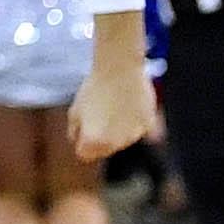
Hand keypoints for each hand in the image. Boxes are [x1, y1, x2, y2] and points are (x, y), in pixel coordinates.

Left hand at [73, 33, 158, 159]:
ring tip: (114, 106)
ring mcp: (134, 136)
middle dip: (100, 138)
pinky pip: (140, 130)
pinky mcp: (149, 126)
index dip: (82, 141)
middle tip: (98, 114)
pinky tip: (130, 107)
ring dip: (118, 131)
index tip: (83, 127)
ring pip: (123, 140)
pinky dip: (135, 123)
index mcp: (94, 141)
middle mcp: (115, 144)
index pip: (85, 154)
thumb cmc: (94, 89)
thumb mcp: (75, 110)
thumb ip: (75, 131)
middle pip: (105, 149)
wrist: (119, 69)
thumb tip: (79, 143)